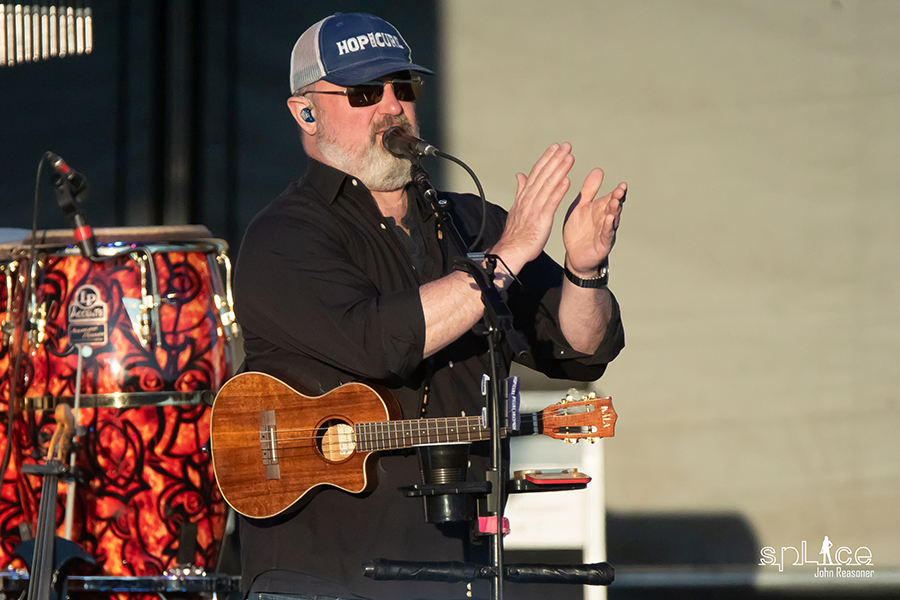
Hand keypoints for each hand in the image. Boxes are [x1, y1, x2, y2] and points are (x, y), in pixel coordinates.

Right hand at [493, 143, 574, 272]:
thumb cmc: (516, 233)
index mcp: (525, 196)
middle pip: (543, 174)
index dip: (546, 159)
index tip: (556, 147)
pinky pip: (551, 203)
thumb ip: (520, 190)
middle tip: (566, 145)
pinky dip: (559, 191)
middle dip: (555, 159)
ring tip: (570, 157)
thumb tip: (520, 175)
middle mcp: (529, 198)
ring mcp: (535, 208)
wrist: (511, 250)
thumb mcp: (518, 208)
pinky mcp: (541, 219)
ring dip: (559, 170)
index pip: (537, 173)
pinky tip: (567, 181)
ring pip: (549, 185)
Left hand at [563, 168, 626, 275]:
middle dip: (618, 199)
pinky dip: (608, 227)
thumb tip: (598, 169)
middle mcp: (606, 218)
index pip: (612, 198)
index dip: (618, 192)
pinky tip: (609, 219)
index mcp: (601, 208)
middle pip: (614, 207)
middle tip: (620, 190)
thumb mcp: (581, 206)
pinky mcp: (602, 243)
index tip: (623, 185)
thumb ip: (589, 190)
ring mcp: (605, 231)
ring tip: (615, 202)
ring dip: (614, 211)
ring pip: (612, 219)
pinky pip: (606, 234)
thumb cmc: (579, 229)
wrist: (574, 254)